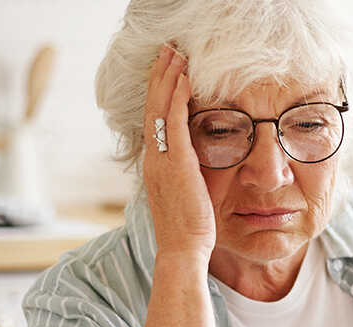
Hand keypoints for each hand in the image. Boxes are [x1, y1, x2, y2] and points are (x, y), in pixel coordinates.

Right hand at [142, 45, 215, 260]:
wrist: (183, 250)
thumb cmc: (189, 229)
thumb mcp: (187, 195)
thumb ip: (189, 175)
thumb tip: (200, 161)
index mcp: (155, 166)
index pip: (155, 120)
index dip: (159, 93)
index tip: (167, 71)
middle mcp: (154, 159)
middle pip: (152, 107)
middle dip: (160, 77)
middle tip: (168, 51)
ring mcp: (162, 161)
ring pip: (160, 109)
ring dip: (168, 79)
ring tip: (175, 55)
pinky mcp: (176, 165)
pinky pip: (175, 124)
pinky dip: (178, 100)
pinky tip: (186, 81)